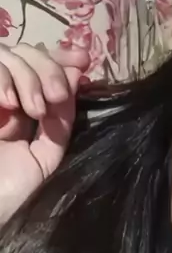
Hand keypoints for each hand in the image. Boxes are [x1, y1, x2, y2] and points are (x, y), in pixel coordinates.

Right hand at [0, 43, 89, 223]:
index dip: (59, 58)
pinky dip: (0, 79)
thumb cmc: (11, 197)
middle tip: (55, 96)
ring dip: (26, 76)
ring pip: (6, 55)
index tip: (82, 59)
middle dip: (47, 68)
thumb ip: (58, 124)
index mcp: (19, 114)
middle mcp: (1, 101)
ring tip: (30, 110)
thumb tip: (76, 77)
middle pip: (24, 54)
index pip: (39, 67)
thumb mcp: (44, 160)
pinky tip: (6, 105)